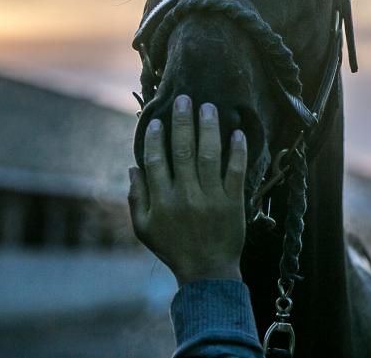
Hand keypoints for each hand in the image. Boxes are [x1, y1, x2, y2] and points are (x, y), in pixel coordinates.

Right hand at [128, 95, 247, 285]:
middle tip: (185, 99)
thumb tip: (132, 167)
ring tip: (208, 107)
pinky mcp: (233, 202)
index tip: (159, 119)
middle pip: (183, 152)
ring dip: (209, 129)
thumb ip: (136, 198)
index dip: (157, 139)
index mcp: (162, 201)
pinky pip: (236, 172)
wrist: (207, 271)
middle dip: (183, 122)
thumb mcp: (144, 229)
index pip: (156, 162)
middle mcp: (185, 196)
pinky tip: (237, 133)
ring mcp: (211, 198)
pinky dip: (237, 152)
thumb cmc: (173, 248)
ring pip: (209, 156)